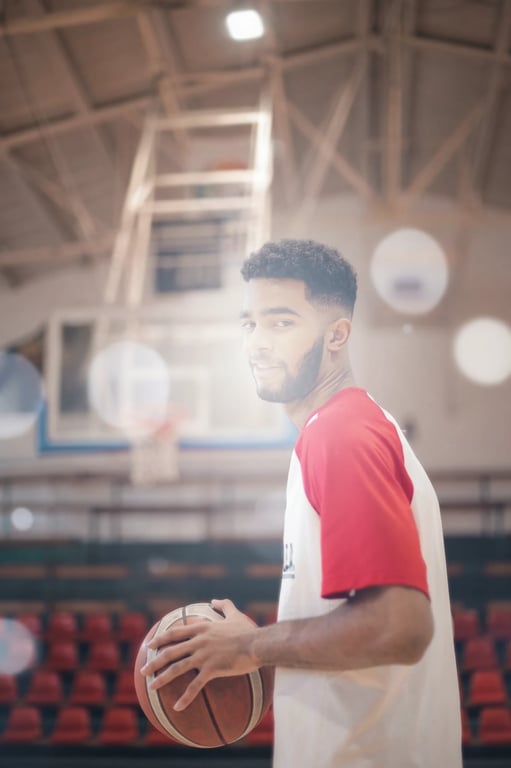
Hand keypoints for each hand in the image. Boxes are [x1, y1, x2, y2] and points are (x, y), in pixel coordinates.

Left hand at [140, 599, 259, 710]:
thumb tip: (215, 600)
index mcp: (202, 629)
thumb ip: (224, 605)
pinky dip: (185, 697)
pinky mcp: (212, 669)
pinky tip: (177, 707)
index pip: (175, 633)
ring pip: (177, 668)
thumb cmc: (247, 630)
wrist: (257, 643)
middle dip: (154, 661)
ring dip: (162, 678)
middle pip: (171, 651)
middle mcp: (199, 641)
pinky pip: (195, 686)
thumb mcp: (234, 614)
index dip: (160, 639)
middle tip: (143, 670)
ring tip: (150, 687)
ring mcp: (204, 655)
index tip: (149, 646)